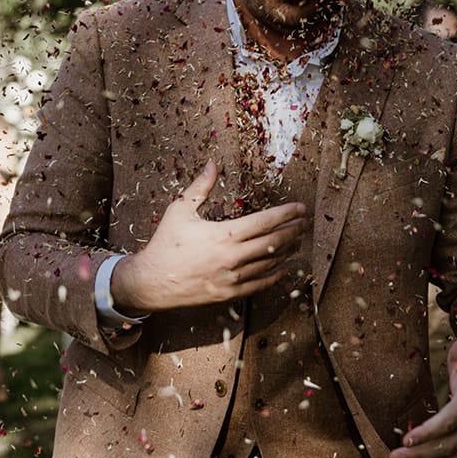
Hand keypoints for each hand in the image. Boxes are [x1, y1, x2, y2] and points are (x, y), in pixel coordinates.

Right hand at [110, 161, 305, 313]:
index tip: (300, 208)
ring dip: (288, 251)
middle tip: (305, 223)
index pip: (265, 222)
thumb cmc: (165, 244)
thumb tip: (211, 164)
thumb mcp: (179, 210)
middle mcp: (233, 257)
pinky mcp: (230, 294)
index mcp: (224, 235)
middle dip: (293, 231)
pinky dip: (275, 275)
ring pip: (270, 263)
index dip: (286, 214)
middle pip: (274, 242)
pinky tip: (284, 267)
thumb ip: (200, 187)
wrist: (151, 282)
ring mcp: (233, 278)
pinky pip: (260, 284)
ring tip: (298, 241)